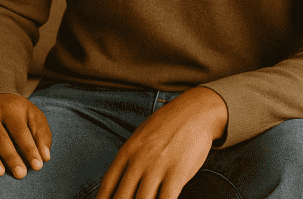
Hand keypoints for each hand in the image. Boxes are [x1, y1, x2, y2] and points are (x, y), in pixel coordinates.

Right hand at [0, 93, 51, 178]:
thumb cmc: (17, 113)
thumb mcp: (32, 115)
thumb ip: (41, 133)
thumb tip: (45, 156)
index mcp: (9, 108)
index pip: (20, 130)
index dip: (29, 149)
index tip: (38, 166)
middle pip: (1, 137)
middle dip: (11, 156)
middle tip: (21, 174)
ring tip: (0, 173)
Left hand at [96, 87, 227, 198]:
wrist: (194, 112)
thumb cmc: (167, 126)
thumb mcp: (141, 137)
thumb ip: (130, 158)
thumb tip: (120, 180)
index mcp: (126, 152)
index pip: (107, 185)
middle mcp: (138, 161)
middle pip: (122, 197)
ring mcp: (156, 167)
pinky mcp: (176, 173)